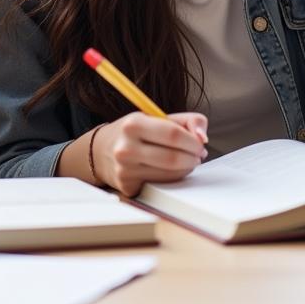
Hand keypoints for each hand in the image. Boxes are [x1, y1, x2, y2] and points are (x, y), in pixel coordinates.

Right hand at [93, 111, 207, 195]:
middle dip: (193, 157)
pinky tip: (169, 169)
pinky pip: (161, 184)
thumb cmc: (134, 132)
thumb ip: (186, 121)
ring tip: (186, 160)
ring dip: (186, 168)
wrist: (101, 150)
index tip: (200, 143)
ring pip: (170, 174)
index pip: (173, 134)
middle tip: (198, 154)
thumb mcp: (155, 117)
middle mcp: (126, 148)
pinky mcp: (127, 186)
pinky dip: (172, 178)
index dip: (193, 141)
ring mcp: (125, 169)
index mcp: (133, 124)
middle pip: (173, 158)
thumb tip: (203, 138)